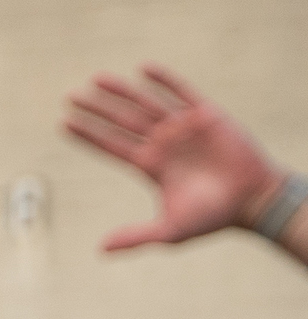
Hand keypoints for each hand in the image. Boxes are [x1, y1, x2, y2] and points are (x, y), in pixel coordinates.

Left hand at [65, 67, 287, 251]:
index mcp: (150, 165)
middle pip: (122, 121)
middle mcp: (162, 143)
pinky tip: (144, 69)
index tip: (63, 123)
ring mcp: (183, 128)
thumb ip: (136, 237)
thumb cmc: (212, 217)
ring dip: (122, 92)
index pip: (112, 146)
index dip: (89, 135)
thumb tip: (100, 250)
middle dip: (97, 109)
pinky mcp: (207, 116)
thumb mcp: (171, 231)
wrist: (254, 201)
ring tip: (96, 79)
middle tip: (70, 96)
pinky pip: (182, 93)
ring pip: (145, 104)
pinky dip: (164, 81)